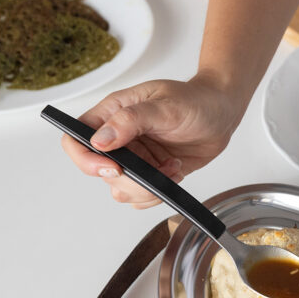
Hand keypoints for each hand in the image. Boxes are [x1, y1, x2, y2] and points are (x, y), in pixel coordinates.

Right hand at [60, 74, 243, 207]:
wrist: (222, 114)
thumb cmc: (195, 100)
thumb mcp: (164, 105)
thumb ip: (131, 120)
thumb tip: (99, 140)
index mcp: (112, 114)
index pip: (76, 140)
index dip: (86, 159)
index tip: (113, 167)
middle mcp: (118, 139)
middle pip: (100, 173)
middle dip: (130, 180)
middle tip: (157, 170)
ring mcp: (135, 158)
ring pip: (120, 190)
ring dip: (147, 188)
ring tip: (171, 167)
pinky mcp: (152, 172)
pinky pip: (142, 197)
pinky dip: (159, 193)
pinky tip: (175, 172)